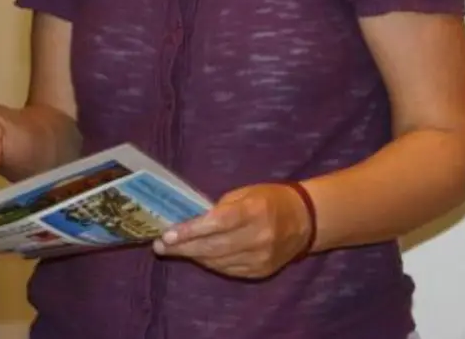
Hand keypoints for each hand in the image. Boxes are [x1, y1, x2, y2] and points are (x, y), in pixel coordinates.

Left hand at [152, 184, 312, 279]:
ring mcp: (260, 258)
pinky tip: (196, 255)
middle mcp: (259, 237)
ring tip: (172, 249)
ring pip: (217, 261)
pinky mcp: (260, 271)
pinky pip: (227, 269)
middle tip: (160, 245)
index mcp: (255, 211)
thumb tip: (190, 220)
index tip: (168, 234)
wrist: (305, 221)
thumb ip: (220, 207)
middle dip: (183, 247)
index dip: (191, 230)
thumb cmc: (270, 200)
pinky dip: (209, 262)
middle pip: (213, 246)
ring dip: (192, 256)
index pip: (218, 223)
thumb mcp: (246, 193)